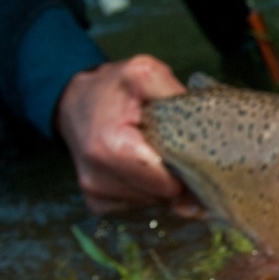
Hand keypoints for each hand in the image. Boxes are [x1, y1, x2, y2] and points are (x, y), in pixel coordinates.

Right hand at [56, 55, 185, 213]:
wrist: (74, 101)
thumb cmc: (113, 88)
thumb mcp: (144, 73)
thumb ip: (172, 93)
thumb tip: (205, 124)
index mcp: (111, 148)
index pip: (167, 183)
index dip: (187, 169)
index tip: (192, 151)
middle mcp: (98, 179)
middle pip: (162, 195)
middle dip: (177, 176)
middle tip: (175, 148)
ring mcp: (96, 194)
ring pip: (153, 202)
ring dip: (162, 183)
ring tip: (156, 154)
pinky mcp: (97, 202)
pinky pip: (139, 206)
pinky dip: (148, 190)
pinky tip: (144, 167)